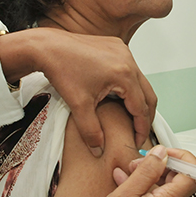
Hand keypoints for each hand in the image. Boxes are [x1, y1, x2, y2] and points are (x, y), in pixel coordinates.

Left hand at [0, 28, 156, 155]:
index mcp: (124, 75)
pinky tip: (117, 97)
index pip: (141, 107)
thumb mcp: (78, 105)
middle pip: (147, 94)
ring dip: (137, 99)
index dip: (141, 128)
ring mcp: (123, 51)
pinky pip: (130, 69)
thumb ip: (91, 131)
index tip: (137, 141)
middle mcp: (128, 60)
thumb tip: (98, 150)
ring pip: (140, 81)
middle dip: (145, 115)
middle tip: (138, 132)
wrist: (48, 47)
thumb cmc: (62, 70)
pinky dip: (129, 85)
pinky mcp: (116, 46)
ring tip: (128, 117)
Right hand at [72, 145, 195, 196]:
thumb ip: (145, 172)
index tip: (161, 153)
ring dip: (150, 177)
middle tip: (136, 164)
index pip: (192, 174)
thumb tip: (161, 153)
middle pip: (179, 181)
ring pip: (167, 190)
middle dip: (160, 166)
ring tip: (127, 174)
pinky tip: (125, 185)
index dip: (180, 158)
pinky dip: (145, 190)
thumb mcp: (122, 196)